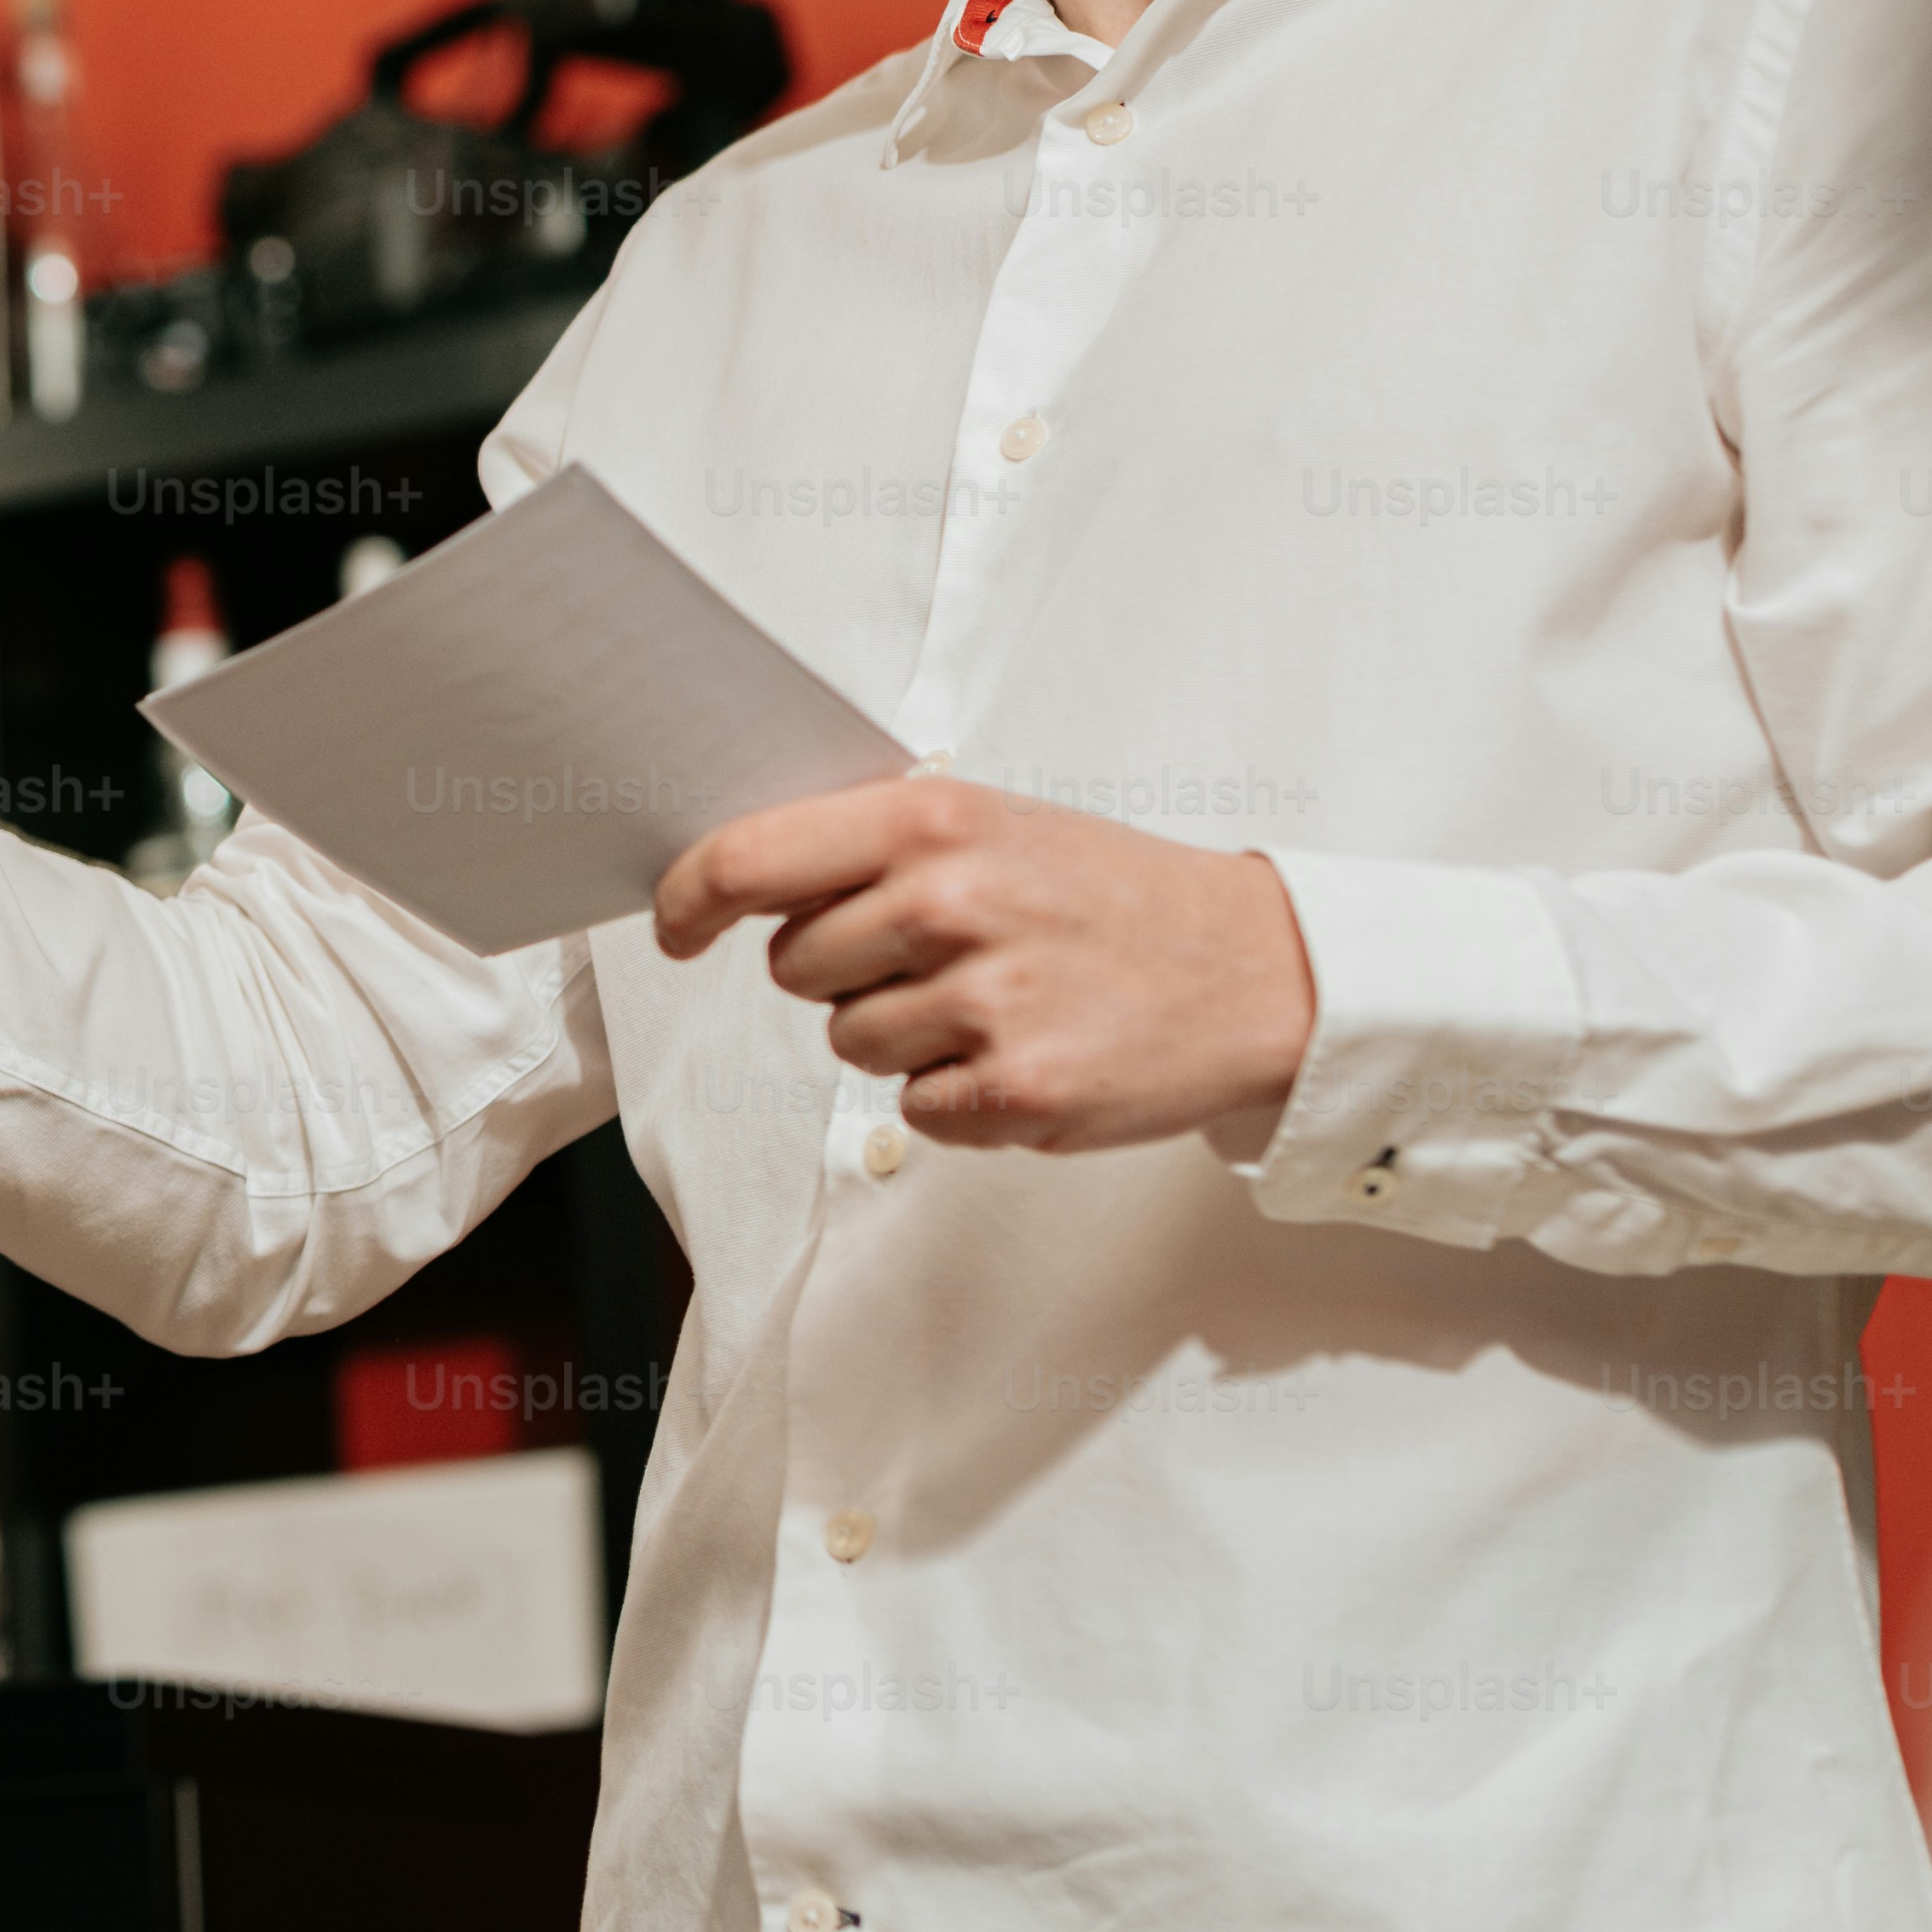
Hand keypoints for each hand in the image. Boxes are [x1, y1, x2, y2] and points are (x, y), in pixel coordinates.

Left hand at [654, 777, 1317, 1151]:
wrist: (1257, 972)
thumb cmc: (1108, 896)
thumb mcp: (992, 825)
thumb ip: (871, 844)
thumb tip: (733, 871)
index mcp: (933, 824)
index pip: (749, 858)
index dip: (688, 897)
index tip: (674, 922)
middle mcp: (949, 904)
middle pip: (790, 966)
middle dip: (842, 969)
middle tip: (943, 953)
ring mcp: (983, 1003)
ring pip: (846, 1041)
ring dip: (903, 1034)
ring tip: (998, 999)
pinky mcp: (1013, 1093)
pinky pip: (912, 1107)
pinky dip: (955, 1094)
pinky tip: (1025, 1052)